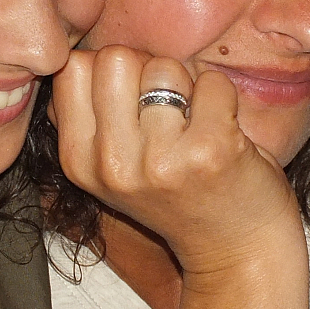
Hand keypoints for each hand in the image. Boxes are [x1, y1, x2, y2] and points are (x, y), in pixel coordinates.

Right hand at [52, 47, 303, 280]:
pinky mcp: (208, 152)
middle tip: (170, 106)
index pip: (73, 69)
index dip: (109, 69)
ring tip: (196, 122)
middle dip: (147, 68)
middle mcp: (111, 164)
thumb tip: (78, 54)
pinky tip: (224, 130)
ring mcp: (159, 160)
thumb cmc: (180, 196)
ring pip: (165, 66)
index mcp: (79, 161)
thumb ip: (90, 116)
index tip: (134, 98)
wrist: (237, 254)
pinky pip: (213, 82)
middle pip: (115, 57)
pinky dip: (225, 96)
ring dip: (188, 83)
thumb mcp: (113, 166)